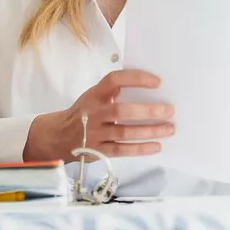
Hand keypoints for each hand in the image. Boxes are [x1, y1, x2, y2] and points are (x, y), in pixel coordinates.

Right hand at [23, 69, 174, 162]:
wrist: (59, 135)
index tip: (157, 82)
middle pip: (122, 111)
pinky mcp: (99, 150)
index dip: (136, 79)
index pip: (115, 80)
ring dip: (149, 131)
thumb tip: (146, 89)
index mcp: (94, 94)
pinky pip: (122, 150)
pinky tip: (157, 146)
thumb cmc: (83, 112)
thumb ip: (112, 93)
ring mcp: (95, 133)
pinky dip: (140, 149)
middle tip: (170, 110)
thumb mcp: (93, 96)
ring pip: (124, 133)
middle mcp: (94, 112)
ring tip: (169, 129)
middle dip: (148, 111)